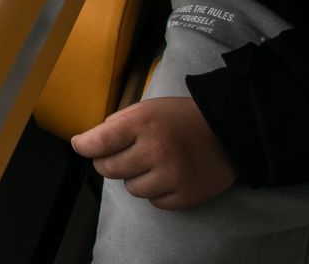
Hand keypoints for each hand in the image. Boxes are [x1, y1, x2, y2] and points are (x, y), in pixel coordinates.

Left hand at [71, 97, 236, 209]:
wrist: (228, 131)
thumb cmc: (181, 118)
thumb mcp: (148, 108)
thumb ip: (119, 123)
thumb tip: (90, 142)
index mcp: (143, 123)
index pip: (99, 142)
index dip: (84, 145)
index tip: (80, 145)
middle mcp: (155, 150)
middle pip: (108, 169)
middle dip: (108, 162)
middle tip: (120, 154)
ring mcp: (172, 176)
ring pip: (130, 189)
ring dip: (134, 178)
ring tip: (151, 163)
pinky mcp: (185, 195)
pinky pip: (154, 202)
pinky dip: (156, 192)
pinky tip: (167, 176)